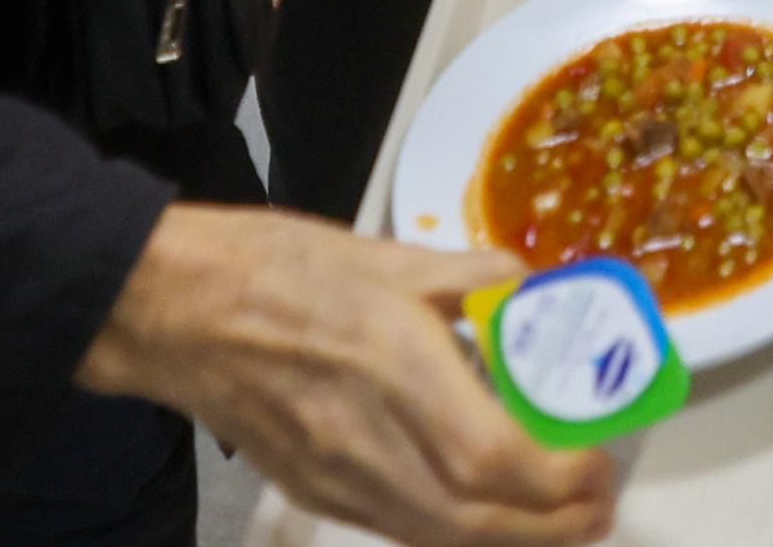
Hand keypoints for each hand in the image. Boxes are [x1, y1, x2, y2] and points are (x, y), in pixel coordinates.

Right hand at [77, 204, 613, 546]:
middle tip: (599, 507)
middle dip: (550, 527)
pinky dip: (454, 534)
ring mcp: (333, 475)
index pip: (492, 458)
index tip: (598, 465)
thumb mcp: (385, 254)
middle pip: (473, 519)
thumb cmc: (274, 269)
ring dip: (509, 540)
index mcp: (394, 364)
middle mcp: (367, 436)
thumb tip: (526, 282)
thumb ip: (466, 276)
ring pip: (436, 536)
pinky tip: (485, 518)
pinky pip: (397, 530)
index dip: (556, 478)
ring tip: (561, 522)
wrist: (173, 310)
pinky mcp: (311, 490)